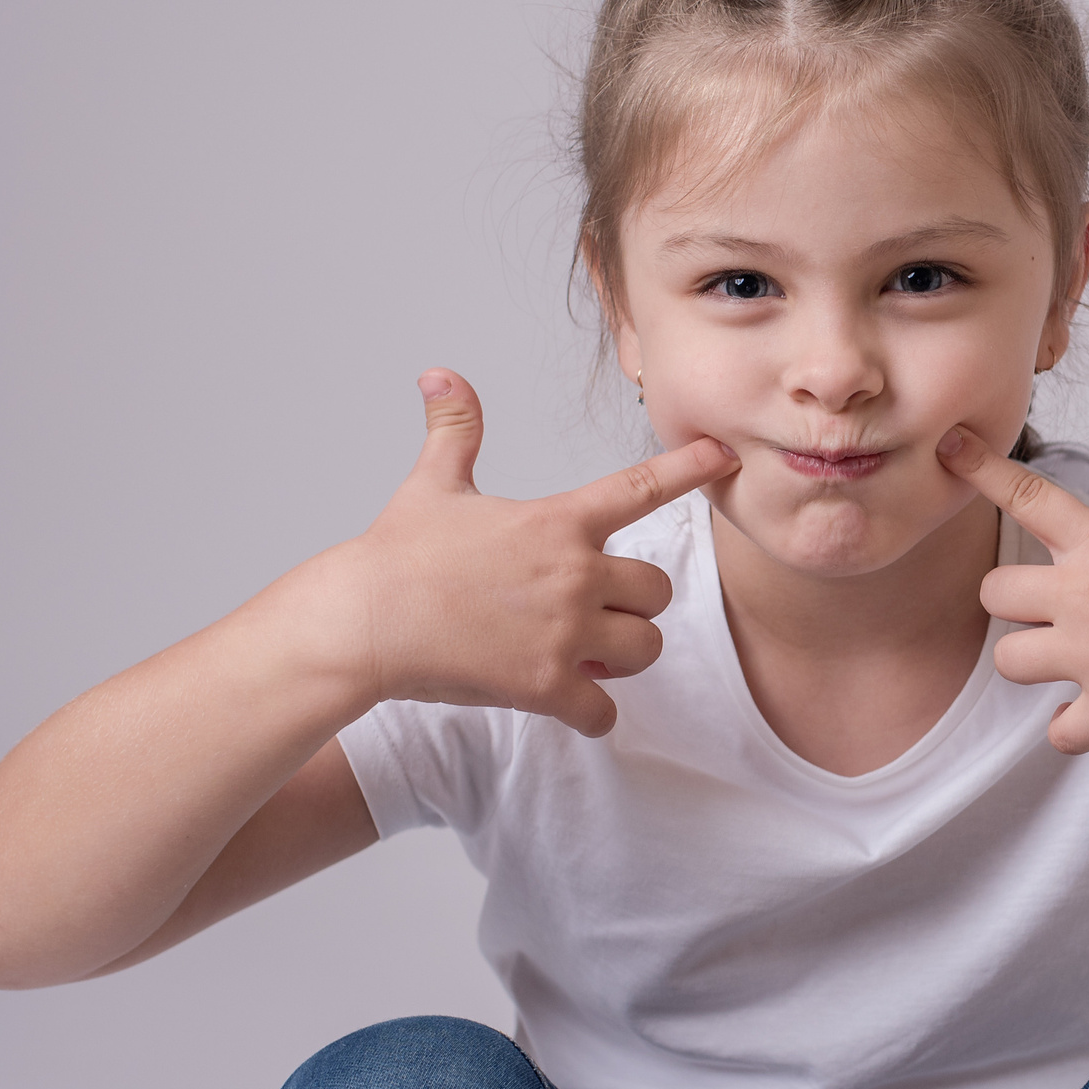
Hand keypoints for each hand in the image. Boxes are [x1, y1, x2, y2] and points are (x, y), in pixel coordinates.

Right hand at [344, 370, 738, 736]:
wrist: (363, 621)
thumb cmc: (395, 555)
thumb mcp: (432, 484)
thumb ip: (455, 431)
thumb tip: (440, 375)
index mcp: (558, 522)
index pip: (639, 488)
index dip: (688, 470)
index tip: (725, 457)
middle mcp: (574, 574)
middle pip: (658, 590)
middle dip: (635, 604)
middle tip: (593, 612)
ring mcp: (565, 632)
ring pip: (645, 649)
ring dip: (622, 656)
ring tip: (580, 655)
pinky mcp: (546, 684)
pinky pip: (604, 712)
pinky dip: (592, 713)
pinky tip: (567, 702)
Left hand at [937, 425, 1088, 753]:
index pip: (1027, 495)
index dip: (980, 469)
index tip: (950, 450)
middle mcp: (1085, 595)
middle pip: (993, 592)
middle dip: (1009, 601)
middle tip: (1043, 609)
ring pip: (1010, 662)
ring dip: (1031, 661)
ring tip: (1066, 661)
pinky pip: (1059, 732)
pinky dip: (1071, 728)